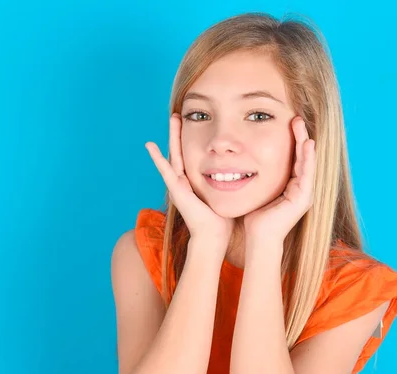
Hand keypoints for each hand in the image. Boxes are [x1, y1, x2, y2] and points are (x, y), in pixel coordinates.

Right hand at [145, 113, 234, 243]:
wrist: (213, 236)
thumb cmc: (222, 220)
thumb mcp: (227, 194)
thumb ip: (232, 183)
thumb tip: (246, 172)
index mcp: (196, 181)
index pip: (194, 156)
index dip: (192, 140)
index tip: (196, 122)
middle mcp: (185, 180)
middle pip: (182, 150)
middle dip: (181, 132)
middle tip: (180, 113)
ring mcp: (179, 184)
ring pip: (175, 154)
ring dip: (173, 136)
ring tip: (172, 118)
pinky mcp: (176, 189)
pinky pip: (165, 170)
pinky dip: (157, 158)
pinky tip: (150, 146)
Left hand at [244, 116, 315, 242]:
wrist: (259, 238)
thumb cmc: (254, 216)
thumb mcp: (256, 190)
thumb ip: (256, 176)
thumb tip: (241, 162)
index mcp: (291, 186)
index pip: (294, 158)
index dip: (292, 140)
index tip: (287, 122)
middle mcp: (301, 188)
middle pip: (303, 157)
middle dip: (300, 136)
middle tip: (296, 117)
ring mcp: (305, 193)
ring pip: (308, 162)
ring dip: (305, 142)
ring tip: (301, 125)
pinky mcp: (304, 198)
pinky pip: (308, 173)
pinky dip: (308, 158)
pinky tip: (308, 144)